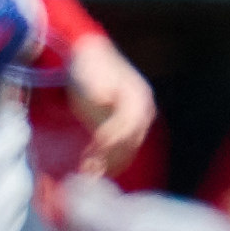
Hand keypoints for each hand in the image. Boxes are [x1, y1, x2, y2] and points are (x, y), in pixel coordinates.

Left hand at [62, 32, 155, 178]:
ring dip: (108, 163)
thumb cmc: (89, 66)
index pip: (129, 124)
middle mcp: (142, 113)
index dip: (114, 138)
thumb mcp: (91, 74)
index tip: (97, 148)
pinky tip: (90, 169)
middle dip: (111, 155)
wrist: (88, 59)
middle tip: (90, 167)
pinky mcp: (122, 130)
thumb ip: (97, 87)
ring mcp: (134, 123)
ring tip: (88, 171)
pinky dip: (107, 161)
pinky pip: (120, 150)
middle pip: (130, 140)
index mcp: (139, 98)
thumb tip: (103, 98)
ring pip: (126, 149)